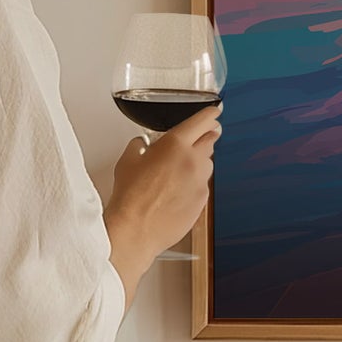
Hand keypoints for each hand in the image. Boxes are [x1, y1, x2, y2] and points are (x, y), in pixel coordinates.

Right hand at [104, 105, 220, 305]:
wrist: (136, 229)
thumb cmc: (130, 196)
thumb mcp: (127, 161)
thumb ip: (139, 146)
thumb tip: (142, 144)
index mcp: (175, 144)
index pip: (201, 121)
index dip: (210, 114)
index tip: (214, 112)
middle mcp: (193, 160)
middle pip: (210, 140)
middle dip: (206, 137)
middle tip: (199, 138)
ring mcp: (201, 182)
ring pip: (207, 164)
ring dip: (198, 162)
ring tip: (178, 171)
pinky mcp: (203, 201)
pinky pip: (203, 186)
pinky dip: (194, 184)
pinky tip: (177, 191)